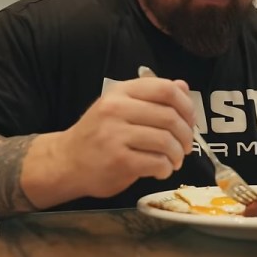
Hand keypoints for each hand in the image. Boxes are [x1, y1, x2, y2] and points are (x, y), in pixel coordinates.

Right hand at [53, 76, 195, 197]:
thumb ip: (151, 97)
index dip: (186, 105)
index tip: (190, 120)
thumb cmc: (97, 134)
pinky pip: (156, 162)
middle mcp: (117, 109)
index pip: (165, 89)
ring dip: (177, 154)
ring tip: (174, 160)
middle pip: (170, 117)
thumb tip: (183, 86)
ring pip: (166, 141)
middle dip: (186, 135)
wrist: (66, 162)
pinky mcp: (118, 161)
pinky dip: (166, 169)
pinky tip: (161, 170)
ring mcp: (116, 135)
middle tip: (186, 147)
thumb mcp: (120, 107)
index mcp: (121, 92)